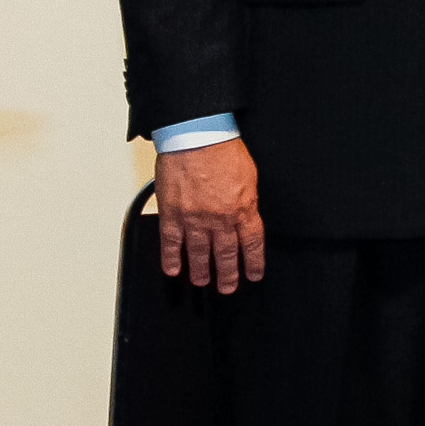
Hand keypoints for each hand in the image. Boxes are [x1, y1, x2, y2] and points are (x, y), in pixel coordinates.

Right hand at [156, 136, 265, 292]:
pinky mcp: (172, 214)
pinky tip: (173, 269)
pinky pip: (171, 243)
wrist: (198, 138)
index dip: (253, 262)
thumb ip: (246, 200)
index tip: (253, 275)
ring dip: (201, 270)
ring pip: (199, 253)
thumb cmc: (224, 150)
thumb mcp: (249, 177)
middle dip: (227, 274)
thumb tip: (246, 214)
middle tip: (227, 287)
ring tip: (202, 281)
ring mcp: (194, 219)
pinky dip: (171, 258)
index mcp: (243, 209)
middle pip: (225, 253)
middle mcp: (220, 219)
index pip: (251, 244)